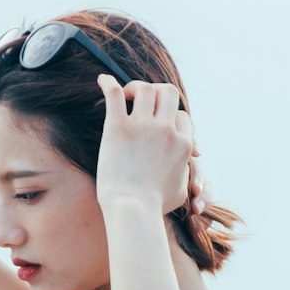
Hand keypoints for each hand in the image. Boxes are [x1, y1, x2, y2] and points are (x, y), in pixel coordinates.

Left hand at [95, 75, 199, 217]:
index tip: (159, 122)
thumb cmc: (154, 206)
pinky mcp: (117, 127)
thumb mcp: (181, 190)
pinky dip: (108, 83)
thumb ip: (186, 174)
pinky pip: (114, 93)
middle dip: (157, 93)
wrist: (132, 209)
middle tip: (142, 101)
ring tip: (125, 96)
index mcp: (183, 143)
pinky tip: (102, 81)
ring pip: (145, 88)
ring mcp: (142, 126)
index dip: (170, 117)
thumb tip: (188, 169)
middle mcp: (166, 130)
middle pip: (168, 93)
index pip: (182, 115)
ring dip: (135, 88)